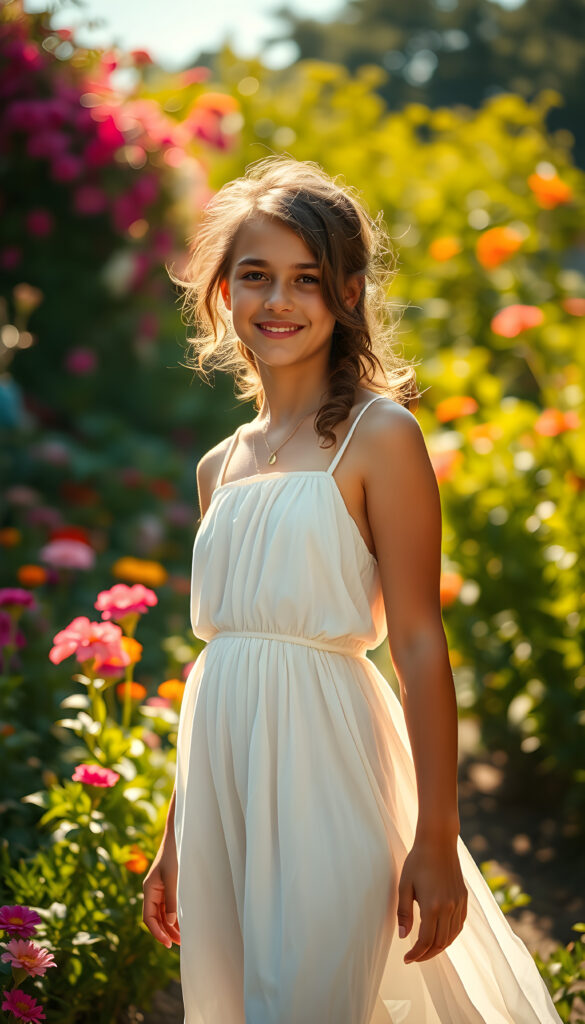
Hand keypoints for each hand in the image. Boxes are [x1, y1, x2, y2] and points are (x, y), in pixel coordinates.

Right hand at [143, 837, 180, 948]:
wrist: (180, 836)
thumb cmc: (175, 854)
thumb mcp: (173, 877)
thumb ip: (172, 900)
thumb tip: (171, 922)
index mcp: (149, 890)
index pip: (148, 918)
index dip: (156, 932)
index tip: (167, 943)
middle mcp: (153, 892)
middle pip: (156, 919)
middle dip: (165, 932)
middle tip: (179, 944)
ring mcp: (160, 890)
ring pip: (163, 914)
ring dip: (171, 926)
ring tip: (183, 938)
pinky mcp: (169, 887)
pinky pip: (169, 906)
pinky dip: (175, 916)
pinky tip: (183, 923)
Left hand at [397, 834, 466, 963]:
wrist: (438, 841)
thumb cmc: (417, 861)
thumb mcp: (404, 885)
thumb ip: (404, 913)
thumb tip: (403, 936)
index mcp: (432, 906)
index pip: (426, 941)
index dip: (416, 954)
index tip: (407, 958)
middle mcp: (449, 907)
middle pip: (440, 943)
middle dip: (427, 954)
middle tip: (414, 957)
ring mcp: (458, 903)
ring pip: (452, 936)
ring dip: (439, 947)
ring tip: (426, 949)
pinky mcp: (464, 898)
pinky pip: (459, 925)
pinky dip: (450, 935)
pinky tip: (440, 935)